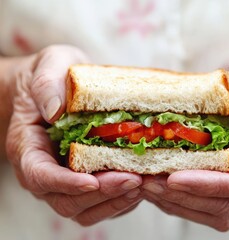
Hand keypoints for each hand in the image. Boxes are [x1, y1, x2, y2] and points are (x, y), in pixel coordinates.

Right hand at [5, 45, 141, 225]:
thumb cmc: (54, 75)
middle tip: (133, 179)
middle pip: (67, 200)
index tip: (92, 180)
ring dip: (115, 200)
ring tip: (143, 183)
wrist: (60, 87)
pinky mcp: (86, 180)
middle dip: (101, 193)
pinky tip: (142, 182)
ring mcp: (66, 179)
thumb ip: (47, 84)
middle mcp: (45, 170)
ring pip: (85, 208)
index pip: (40, 175)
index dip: (65, 183)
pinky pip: (101, 202)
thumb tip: (55, 111)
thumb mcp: (49, 65)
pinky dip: (121, 198)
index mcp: (29, 146)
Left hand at [142, 51, 228, 230]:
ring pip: (210, 212)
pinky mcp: (222, 185)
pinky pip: (200, 205)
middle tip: (148, 182)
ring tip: (145, 184)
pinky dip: (174, 199)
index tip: (175, 177)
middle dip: (184, 196)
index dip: (211, 184)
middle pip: (225, 206)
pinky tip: (153, 184)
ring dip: (175, 202)